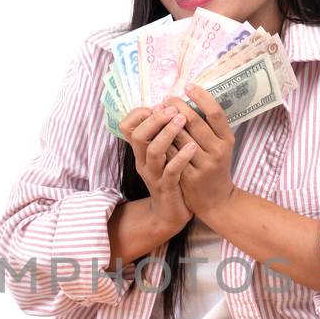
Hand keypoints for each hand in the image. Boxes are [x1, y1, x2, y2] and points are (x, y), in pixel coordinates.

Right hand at [119, 103, 194, 238]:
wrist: (170, 213)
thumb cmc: (170, 178)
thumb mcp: (162, 154)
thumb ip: (160, 135)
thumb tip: (169, 106)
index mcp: (141, 151)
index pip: (127, 126)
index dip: (140, 113)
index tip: (161, 105)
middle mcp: (143, 161)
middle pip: (139, 136)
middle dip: (156, 120)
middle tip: (174, 110)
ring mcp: (154, 175)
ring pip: (153, 151)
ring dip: (168, 134)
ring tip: (183, 121)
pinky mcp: (166, 188)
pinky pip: (170, 171)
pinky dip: (181, 158)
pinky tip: (192, 148)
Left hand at [165, 84, 236, 219]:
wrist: (216, 200)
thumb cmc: (216, 167)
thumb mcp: (220, 146)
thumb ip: (210, 127)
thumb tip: (192, 99)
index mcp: (227, 140)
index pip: (215, 112)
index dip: (201, 96)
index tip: (188, 86)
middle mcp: (218, 151)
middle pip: (195, 121)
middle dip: (178, 106)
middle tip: (166, 98)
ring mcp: (204, 165)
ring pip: (180, 137)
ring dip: (166, 121)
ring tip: (158, 110)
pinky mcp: (189, 177)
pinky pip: (171, 154)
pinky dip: (162, 141)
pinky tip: (155, 132)